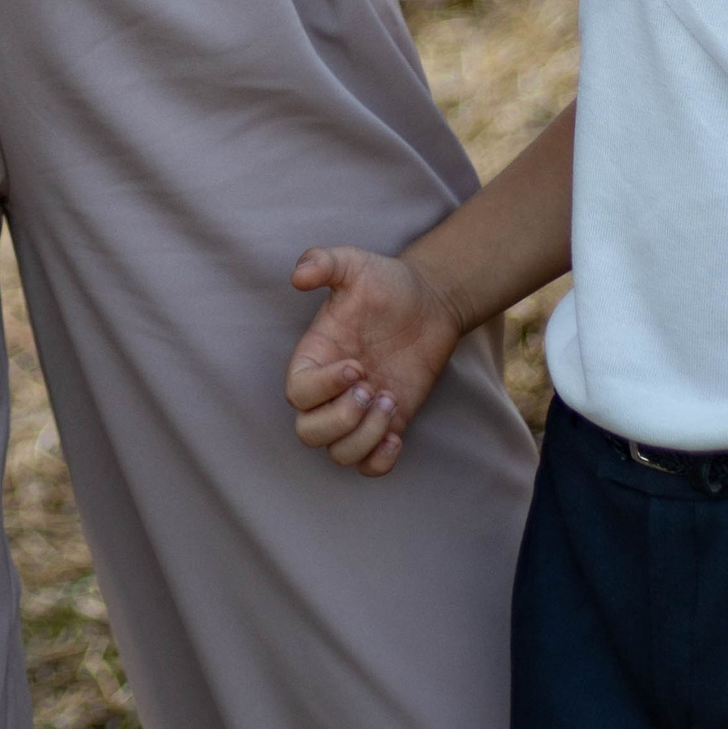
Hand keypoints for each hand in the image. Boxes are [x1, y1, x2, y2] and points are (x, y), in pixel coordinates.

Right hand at [285, 246, 464, 474]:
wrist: (430, 302)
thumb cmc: (387, 283)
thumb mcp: (355, 264)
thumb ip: (323, 261)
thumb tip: (298, 276)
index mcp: (314, 356)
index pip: (297, 392)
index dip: (322, 388)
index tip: (357, 364)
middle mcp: (330, 390)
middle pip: (308, 433)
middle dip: (341, 419)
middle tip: (372, 387)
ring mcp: (358, 411)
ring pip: (339, 454)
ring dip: (365, 436)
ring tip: (390, 401)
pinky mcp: (387, 425)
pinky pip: (369, 467)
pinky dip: (379, 461)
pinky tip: (397, 433)